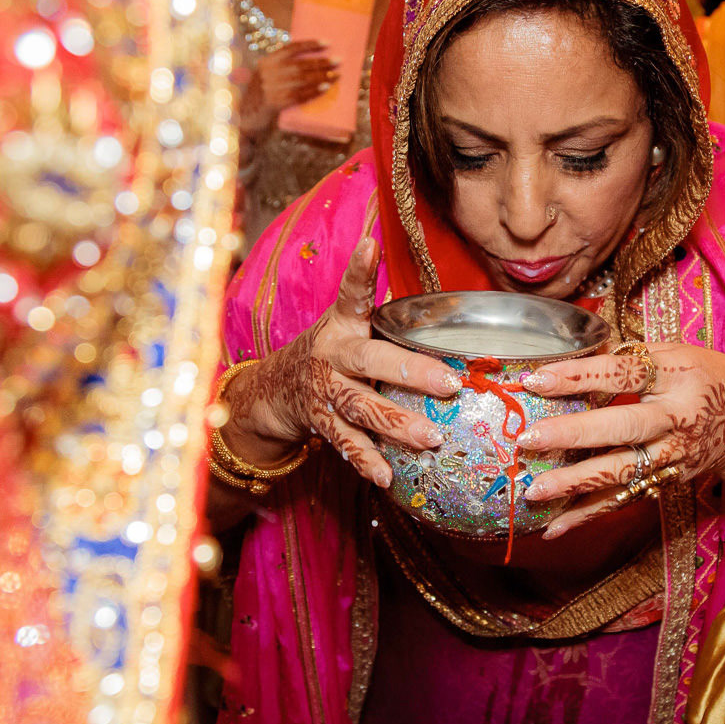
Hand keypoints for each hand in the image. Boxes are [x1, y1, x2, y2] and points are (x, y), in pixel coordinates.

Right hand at [220, 239, 460, 487]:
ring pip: (363, 408)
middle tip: (450, 383)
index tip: (371, 247)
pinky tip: (387, 476)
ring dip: (398, 424)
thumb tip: (450, 309)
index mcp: (342, 325)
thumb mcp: (350, 328)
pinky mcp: (321, 424)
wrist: (274, 390)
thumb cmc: (333, 354)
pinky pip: (347, 444)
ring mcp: (324, 392)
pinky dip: (367, 461)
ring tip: (432, 438)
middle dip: (411, 372)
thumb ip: (387, 321)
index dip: (360, 272)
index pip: (351, 294)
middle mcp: (332, 355)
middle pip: (371, 361)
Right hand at [240, 40, 337, 135]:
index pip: (290, 48)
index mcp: (266, 62)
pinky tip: (326, 88)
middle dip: (321, 62)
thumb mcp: (266, 78)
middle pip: (299, 64)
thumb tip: (311, 63)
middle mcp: (267, 72)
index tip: (327, 43)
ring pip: (302, 79)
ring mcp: (270, 88)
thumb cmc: (261, 97)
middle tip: (338, 61)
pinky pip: (299, 95)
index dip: (310, 45)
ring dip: (322, 77)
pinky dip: (314, 91)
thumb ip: (281, 69)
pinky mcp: (274, 103)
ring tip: (336, 76)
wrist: (245, 118)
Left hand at [515, 343, 724, 537]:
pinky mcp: (665, 482)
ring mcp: (672, 457)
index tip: (536, 380)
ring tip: (534, 491)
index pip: (625, 373)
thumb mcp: (678, 354)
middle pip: (622, 428)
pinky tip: (554, 527)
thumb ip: (630, 359)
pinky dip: (587, 516)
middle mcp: (677, 419)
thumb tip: (570, 366)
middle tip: (529, 438)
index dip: (580, 376)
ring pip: (620, 473)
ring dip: (574, 484)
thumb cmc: (707, 378)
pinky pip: (622, 500)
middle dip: (573, 434)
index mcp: (678, 375)